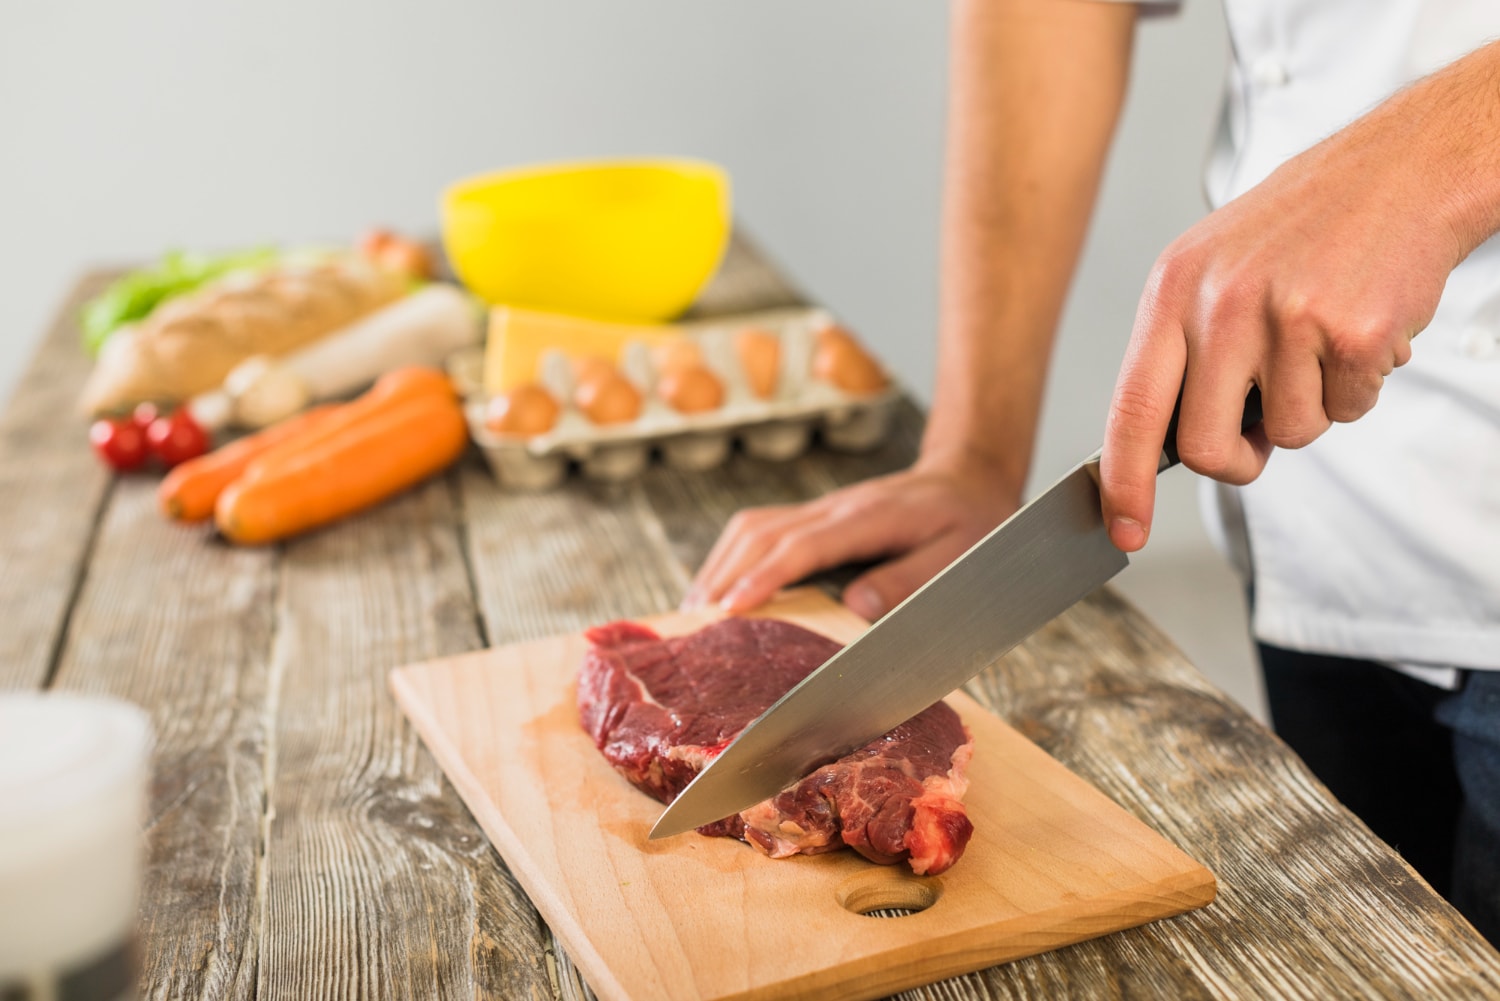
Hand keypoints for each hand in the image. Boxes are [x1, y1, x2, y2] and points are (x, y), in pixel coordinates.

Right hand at [685, 457, 1019, 619]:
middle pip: (761, 532)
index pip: (804, 545)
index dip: (766, 576)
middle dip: (723, 575)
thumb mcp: (958, 557)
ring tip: (693, 612)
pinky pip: (760, 530)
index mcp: (870, 518)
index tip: (732, 608)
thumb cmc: (971, 524)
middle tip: (692, 623)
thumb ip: (909, 581)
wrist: (969, 477)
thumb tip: (853, 605)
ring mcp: (821, 507)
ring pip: (751, 527)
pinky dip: (731, 558)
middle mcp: (835, 507)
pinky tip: (719, 589)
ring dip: (719, 566)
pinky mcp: (814, 516)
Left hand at [1098, 95, 1469, 551]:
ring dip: (1314, 407)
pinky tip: (1363, 329)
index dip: (1122, 481)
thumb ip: (1187, 350)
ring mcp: (1285, 316)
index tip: (1123, 529)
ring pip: (1288, 433)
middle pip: (1203, 446)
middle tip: (1262, 431)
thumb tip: (1170, 443)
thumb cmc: (1305, 225)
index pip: (1131, 407)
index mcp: (1173, 289)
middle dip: (1236, 459)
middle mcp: (1219, 303)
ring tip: (1324, 342)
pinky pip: (1348, 409)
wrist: (1403, 167)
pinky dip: (1362, 386)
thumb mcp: (1215, 268)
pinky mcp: (1351, 331)